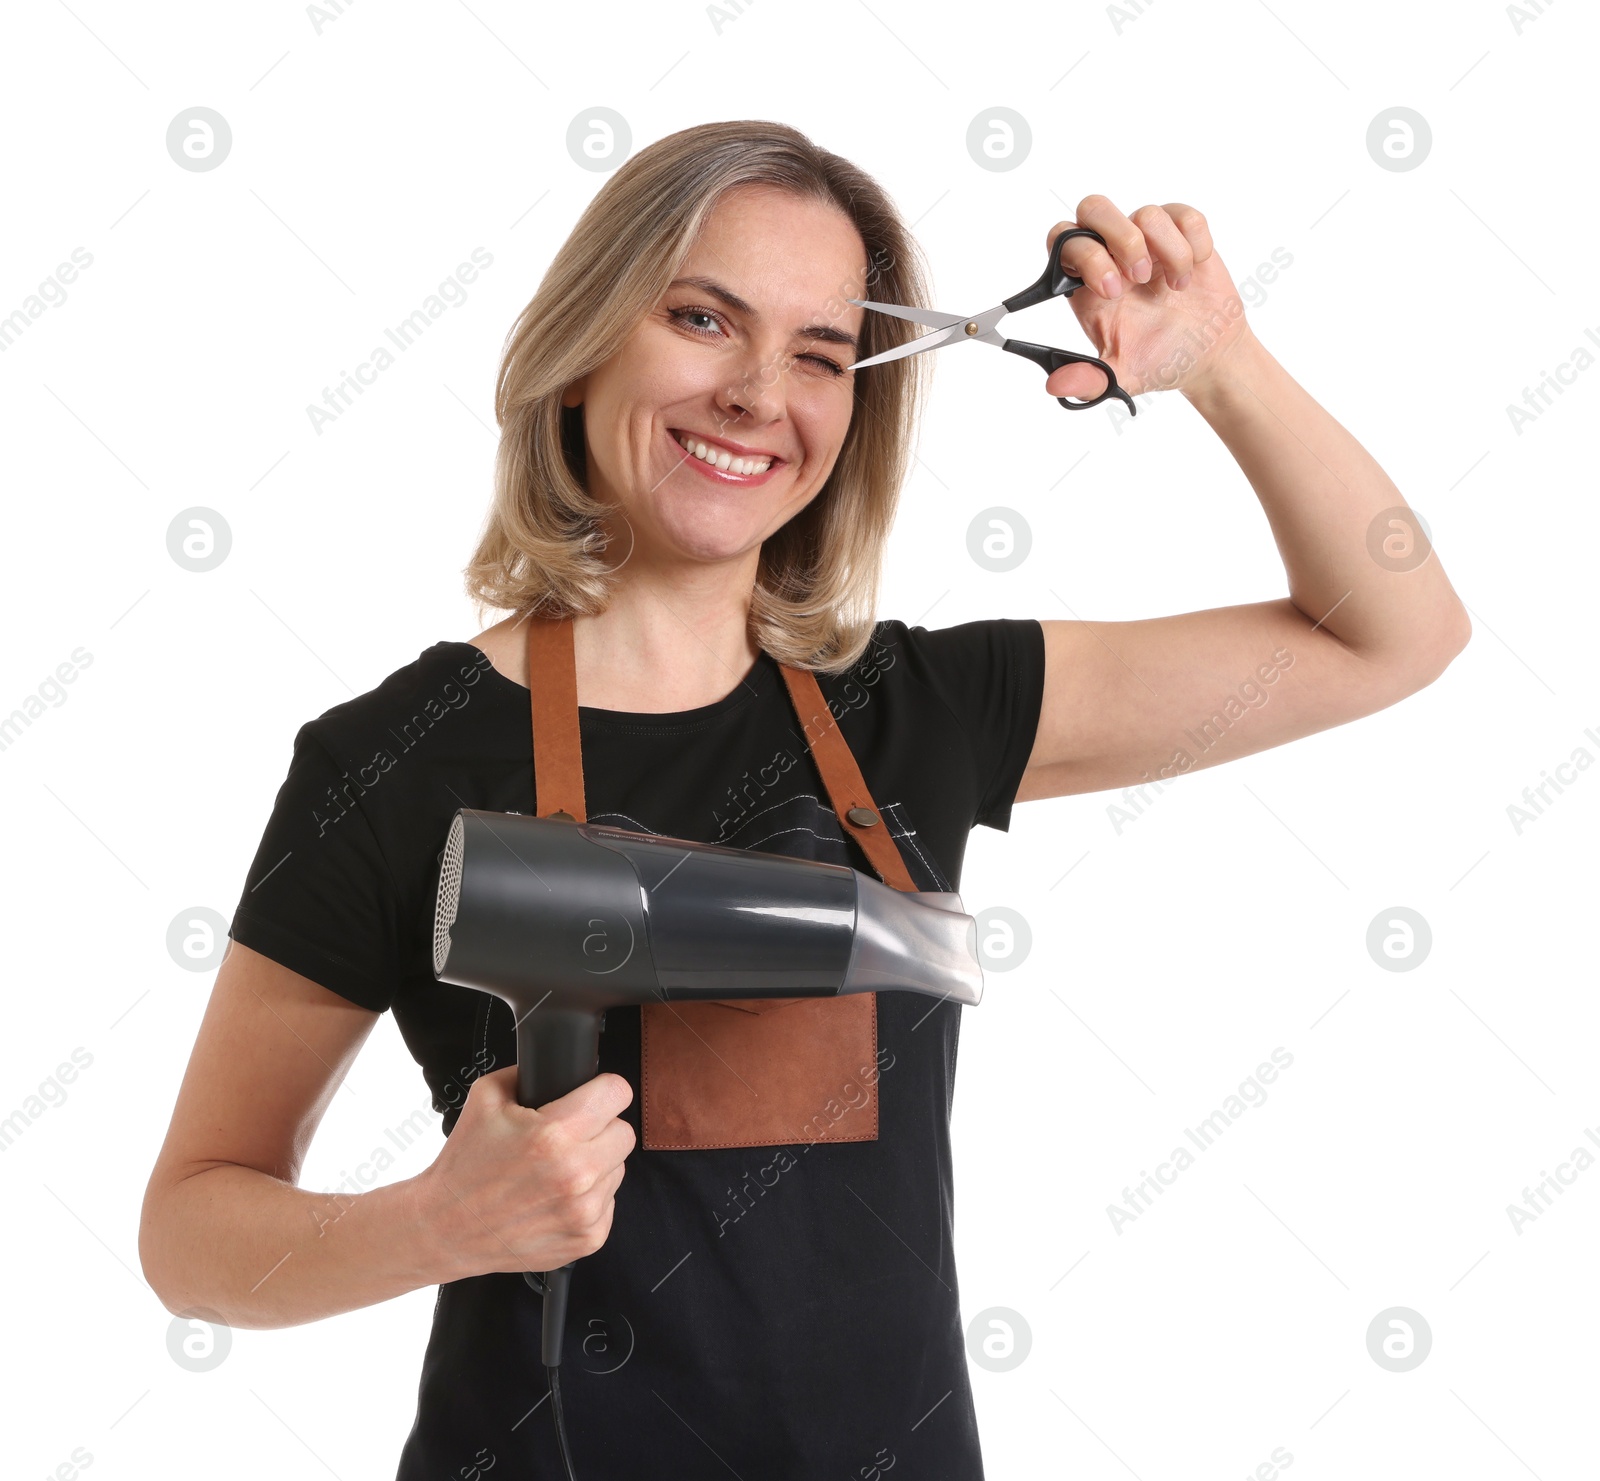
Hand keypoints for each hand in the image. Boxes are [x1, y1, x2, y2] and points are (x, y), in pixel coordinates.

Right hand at [413, 1065, 635, 1277]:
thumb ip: (526, 1073)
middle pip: (624, 1133)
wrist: (445, 1228)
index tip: (594, 1096)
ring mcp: (584, 1211)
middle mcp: (575, 1174)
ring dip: (595, 1166)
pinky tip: (556, 1198)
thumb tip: (559, 1065)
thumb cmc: (464, 1165)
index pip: (617, 1093)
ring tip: (556, 1170)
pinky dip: (589, 1199)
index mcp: (553, 1135)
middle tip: (570, 1137)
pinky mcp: (587, 1239)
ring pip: (618, 1168)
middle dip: (600, 1129)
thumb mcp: (485, 1098)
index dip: (604, 1090)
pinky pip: (609, 1203)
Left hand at [1042, 195, 1253, 403]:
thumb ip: (1089, 379)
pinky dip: (1194, 244)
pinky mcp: (1183, 234)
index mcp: (1087, 284)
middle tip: (1140, 276)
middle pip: (1093, 208)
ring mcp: (1148, 241)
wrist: (1207, 357)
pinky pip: (1185, 216)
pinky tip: (1192, 273)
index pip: (1064, 242)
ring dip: (1167, 252)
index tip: (1112, 291)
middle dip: (1118, 237)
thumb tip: (1055, 386)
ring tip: (1175, 289)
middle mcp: (1113, 254)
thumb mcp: (1122, 375)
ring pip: (1146, 213)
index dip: (1085, 257)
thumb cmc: (1160, 360)